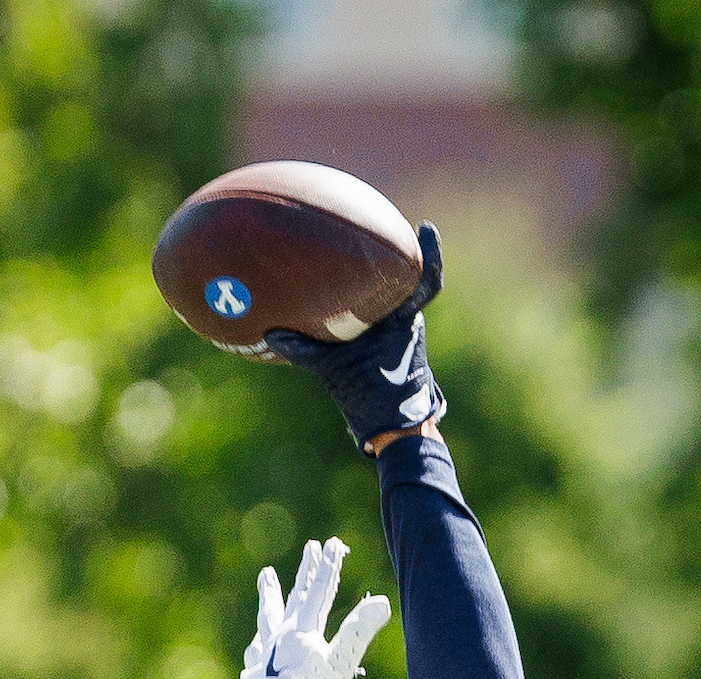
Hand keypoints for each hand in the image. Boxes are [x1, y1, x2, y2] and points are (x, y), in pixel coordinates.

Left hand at [229, 537, 391, 678]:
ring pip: (268, 614)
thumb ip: (359, 631)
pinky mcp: (255, 669)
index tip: (335, 544)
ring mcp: (266, 650)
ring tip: (266, 576)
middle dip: (306, 570)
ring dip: (270, 593)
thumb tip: (382, 602)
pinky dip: (260, 639)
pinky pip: (257, 647)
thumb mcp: (340, 663)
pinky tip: (257, 642)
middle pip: (295, 595)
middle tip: (310, 548)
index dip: (329, 566)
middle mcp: (281, 633)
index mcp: (303, 629)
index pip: (320, 591)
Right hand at [267, 221, 445, 452]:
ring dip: (375, 279)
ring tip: (351, 255)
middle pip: (402, 278)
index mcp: (404, 322)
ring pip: (389, 296)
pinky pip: (373, 315)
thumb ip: (305, 352)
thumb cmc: (375, 401)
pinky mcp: (387, 343)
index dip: (429, 253)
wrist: (391, 429)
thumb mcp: (336, 374)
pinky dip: (358, 304)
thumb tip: (271, 336)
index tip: (424, 227)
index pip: (426, 281)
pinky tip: (334, 298)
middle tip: (371, 231)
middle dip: (389, 254)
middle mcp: (405, 321)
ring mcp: (398, 332)